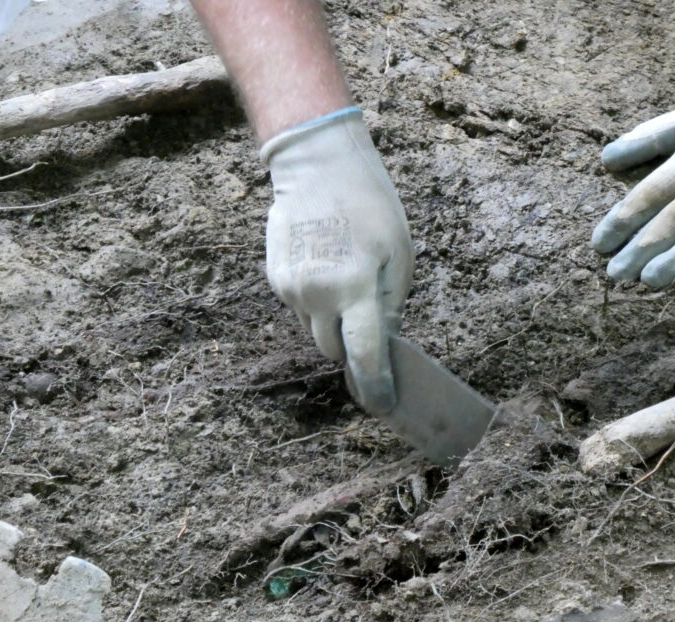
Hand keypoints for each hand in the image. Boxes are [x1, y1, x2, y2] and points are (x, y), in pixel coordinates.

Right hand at [263, 107, 413, 413]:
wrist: (316, 165)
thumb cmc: (369, 204)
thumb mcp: (398, 253)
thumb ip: (391, 305)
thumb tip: (383, 343)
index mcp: (356, 288)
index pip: (365, 355)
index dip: (376, 385)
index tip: (383, 404)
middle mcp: (318, 295)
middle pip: (335, 350)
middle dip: (353, 348)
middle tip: (368, 325)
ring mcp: (291, 289)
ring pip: (315, 330)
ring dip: (333, 323)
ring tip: (345, 282)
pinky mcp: (276, 279)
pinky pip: (300, 309)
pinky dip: (316, 302)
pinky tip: (325, 268)